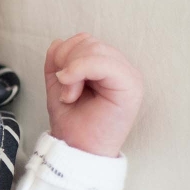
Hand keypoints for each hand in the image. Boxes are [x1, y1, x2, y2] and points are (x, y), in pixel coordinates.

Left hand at [44, 33, 143, 156]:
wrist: (77, 149)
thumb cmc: (72, 121)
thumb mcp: (59, 84)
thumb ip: (58, 61)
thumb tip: (58, 41)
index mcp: (107, 65)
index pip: (84, 40)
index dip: (64, 54)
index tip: (60, 81)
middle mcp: (121, 68)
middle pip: (88, 42)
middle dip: (67, 63)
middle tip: (65, 90)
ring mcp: (128, 75)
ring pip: (94, 48)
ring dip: (72, 71)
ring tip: (71, 94)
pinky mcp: (131, 85)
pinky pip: (103, 62)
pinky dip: (79, 71)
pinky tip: (72, 93)